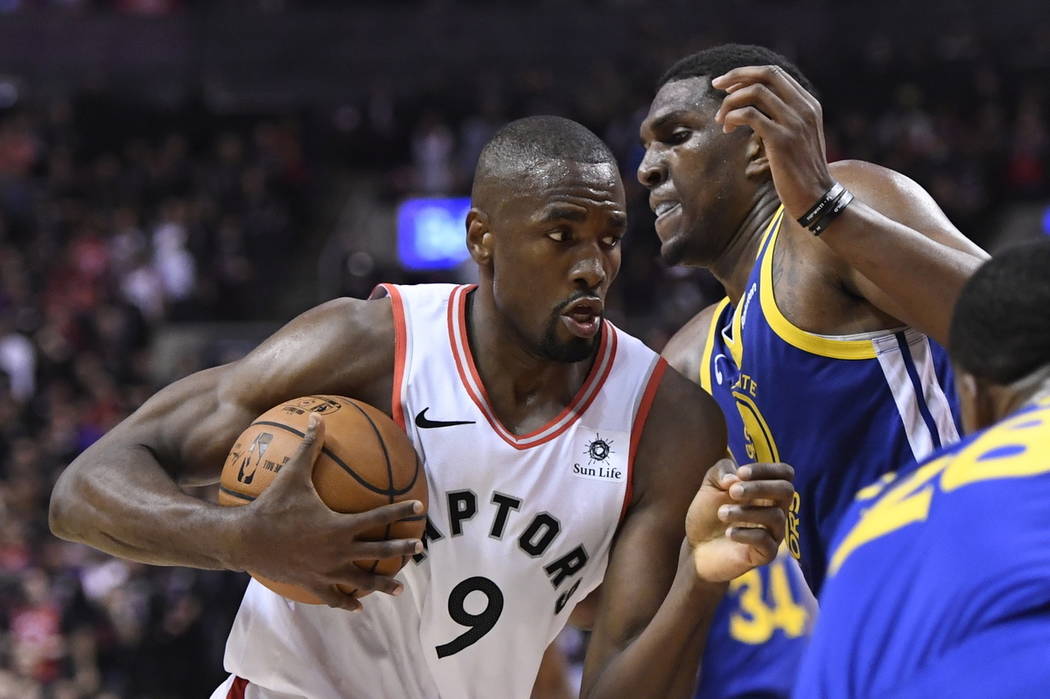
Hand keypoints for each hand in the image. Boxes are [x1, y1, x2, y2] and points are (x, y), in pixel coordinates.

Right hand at [228, 413, 423, 610]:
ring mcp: (326, 571)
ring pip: (361, 581)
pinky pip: (334, 597)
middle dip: (401, 549)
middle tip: (420, 547)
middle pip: (378, 552)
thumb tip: (318, 417)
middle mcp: (337, 552)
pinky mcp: (312, 584)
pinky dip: (347, 602)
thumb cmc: (270, 505)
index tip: (418, 508)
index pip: (379, 518)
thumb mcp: (292, 474)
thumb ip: (309, 447)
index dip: (401, 512)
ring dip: (382, 584)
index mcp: (339, 526)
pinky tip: (357, 606)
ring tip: (399, 588)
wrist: (244, 541)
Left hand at [686, 458, 793, 582]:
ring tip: (722, 513)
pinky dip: (746, 534)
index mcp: (766, 490)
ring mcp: (773, 533)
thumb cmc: (707, 512)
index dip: (767, 469)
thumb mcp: (710, 484)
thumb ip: (722, 470)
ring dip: (746, 512)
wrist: (695, 546)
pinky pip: (766, 541)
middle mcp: (775, 509)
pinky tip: (729, 533)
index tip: (741, 473)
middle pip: (787, 490)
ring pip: (775, 516)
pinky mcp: (765, 554)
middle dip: (760, 487)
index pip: (784, 473)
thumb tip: (735, 478)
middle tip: (733, 492)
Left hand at [711, 65, 833, 221]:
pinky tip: (728, 129)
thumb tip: (753, 108)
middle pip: (766, 74)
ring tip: (721, 119)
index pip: (775, 74)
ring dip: (731, 101)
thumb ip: (784, 118)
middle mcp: (804, 108)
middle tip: (715, 86)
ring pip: (755, 92)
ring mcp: (794, 122)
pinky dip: (733, 117)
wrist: (816, 196)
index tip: (728, 84)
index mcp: (808, 104)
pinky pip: (750, 115)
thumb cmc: (801, 170)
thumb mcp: (798, 136)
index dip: (747, 74)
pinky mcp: (781, 139)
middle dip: (736, 76)